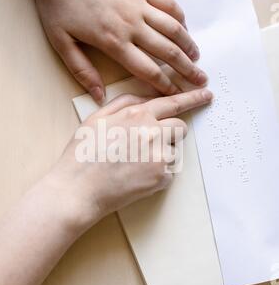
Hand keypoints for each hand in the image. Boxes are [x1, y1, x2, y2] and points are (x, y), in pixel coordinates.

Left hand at [26, 0, 206, 102]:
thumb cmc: (57, 3)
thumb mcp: (61, 43)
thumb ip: (82, 71)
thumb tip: (98, 96)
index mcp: (113, 42)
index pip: (147, 71)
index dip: (166, 85)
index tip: (177, 94)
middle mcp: (131, 25)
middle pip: (167, 52)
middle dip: (187, 69)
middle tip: (201, 80)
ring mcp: (138, 4)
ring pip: (172, 28)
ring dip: (188, 44)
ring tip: (198, 57)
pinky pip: (167, 3)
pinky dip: (179, 16)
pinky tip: (184, 26)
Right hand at [48, 88, 212, 228]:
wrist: (79, 189)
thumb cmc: (83, 154)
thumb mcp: (96, 118)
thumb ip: (123, 104)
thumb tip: (143, 100)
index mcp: (137, 115)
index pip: (173, 102)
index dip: (192, 98)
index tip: (206, 95)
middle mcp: (153, 132)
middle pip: (180, 128)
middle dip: (170, 133)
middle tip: (149, 145)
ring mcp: (159, 155)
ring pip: (173, 151)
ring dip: (160, 156)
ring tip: (133, 165)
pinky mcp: (161, 177)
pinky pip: (169, 172)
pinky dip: (157, 174)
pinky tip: (135, 177)